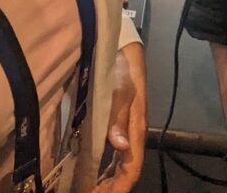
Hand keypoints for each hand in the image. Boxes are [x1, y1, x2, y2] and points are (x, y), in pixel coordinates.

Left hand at [92, 42, 146, 191]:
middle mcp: (132, 132)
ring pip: (120, 163)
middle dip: (111, 187)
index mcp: (135, 128)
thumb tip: (120, 146)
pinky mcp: (118, 121)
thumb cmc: (123, 67)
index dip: (119, 186)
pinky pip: (114, 153)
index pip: (131, 167)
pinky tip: (94, 171)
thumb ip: (118, 115)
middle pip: (126, 169)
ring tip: (91, 189)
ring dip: (108, 180)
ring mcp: (126, 128)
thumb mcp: (120, 88)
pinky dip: (105, 166)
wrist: (125, 48)